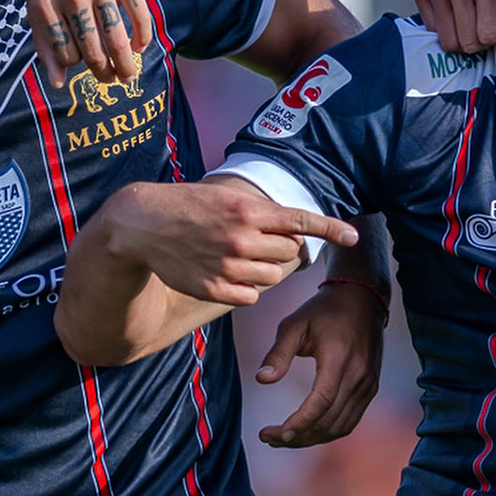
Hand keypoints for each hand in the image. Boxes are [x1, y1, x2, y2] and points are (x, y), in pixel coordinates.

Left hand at [22, 0, 153, 86]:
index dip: (76, 66)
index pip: (65, 52)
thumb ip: (45, 41)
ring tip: (128, 75)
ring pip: (116, 35)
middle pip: (92, 49)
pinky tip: (140, 46)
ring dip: (125, 62)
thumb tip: (57, 84)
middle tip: (111, 80)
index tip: (84, 67)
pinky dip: (142, 35)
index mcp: (45, 3)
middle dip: (104, 72)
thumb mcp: (34, 1)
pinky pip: (138, 12)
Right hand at [106, 181, 358, 305]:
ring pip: (273, 277)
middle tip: (260, 242)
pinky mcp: (214, 289)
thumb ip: (260, 213)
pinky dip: (247, 290)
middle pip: (290, 253)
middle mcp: (241, 238)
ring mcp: (227, 266)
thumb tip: (295, 233)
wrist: (143, 224)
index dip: (331, 228)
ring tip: (240, 257)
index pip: (300, 220)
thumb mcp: (226, 198)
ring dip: (265, 270)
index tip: (352, 236)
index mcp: (247, 211)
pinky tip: (229, 275)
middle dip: (283, 249)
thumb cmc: (188, 206)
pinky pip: (251, 298)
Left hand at [256, 281, 386, 446]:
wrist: (362, 298)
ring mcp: (368, 384)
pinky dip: (328, 432)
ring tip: (284, 439)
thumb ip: (278, 353)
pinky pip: (350, 421)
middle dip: (297, 437)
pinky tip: (307, 430)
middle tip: (269, 438)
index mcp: (339, 358)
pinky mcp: (370, 387)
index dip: (298, 423)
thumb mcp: (294, 324)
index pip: (320, 402)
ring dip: (311, 438)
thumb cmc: (324, 310)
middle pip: (328, 421)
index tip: (273, 434)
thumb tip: (262, 380)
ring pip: (340, 427)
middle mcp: (358, 375)